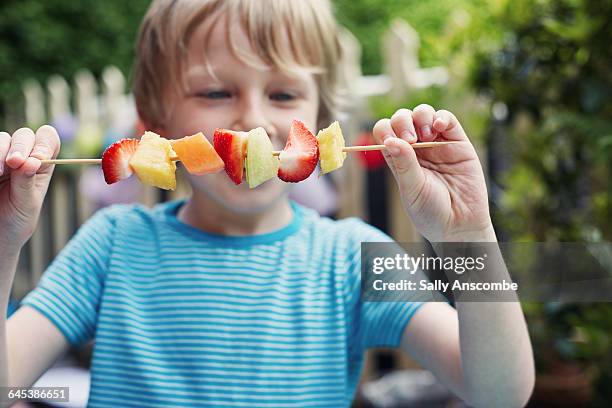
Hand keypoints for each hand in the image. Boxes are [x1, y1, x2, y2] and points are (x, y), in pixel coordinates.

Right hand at [0, 126, 59, 251]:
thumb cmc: (16, 220)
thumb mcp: (26, 204)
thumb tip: (32, 160)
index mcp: (41, 165)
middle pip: (24, 135)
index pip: (49, 140)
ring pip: (2, 138)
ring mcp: (1, 156)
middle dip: (21, 146)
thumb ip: (27, 183)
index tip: (39, 158)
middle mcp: (22, 156)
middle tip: (15, 162)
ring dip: (0, 152)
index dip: (45, 144)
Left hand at [373, 105, 493, 241]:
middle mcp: (416, 148)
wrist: (460, 226)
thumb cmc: (431, 212)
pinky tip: (438, 126)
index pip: (385, 132)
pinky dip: (441, 117)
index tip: (391, 141)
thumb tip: (389, 140)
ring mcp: (437, 143)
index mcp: (399, 158)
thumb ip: (404, 165)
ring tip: (425, 137)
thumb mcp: (412, 190)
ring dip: (421, 117)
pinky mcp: (458, 142)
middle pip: (402, 119)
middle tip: (410, 139)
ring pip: (424, 114)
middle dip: (402, 122)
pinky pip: (448, 119)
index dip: (385, 130)